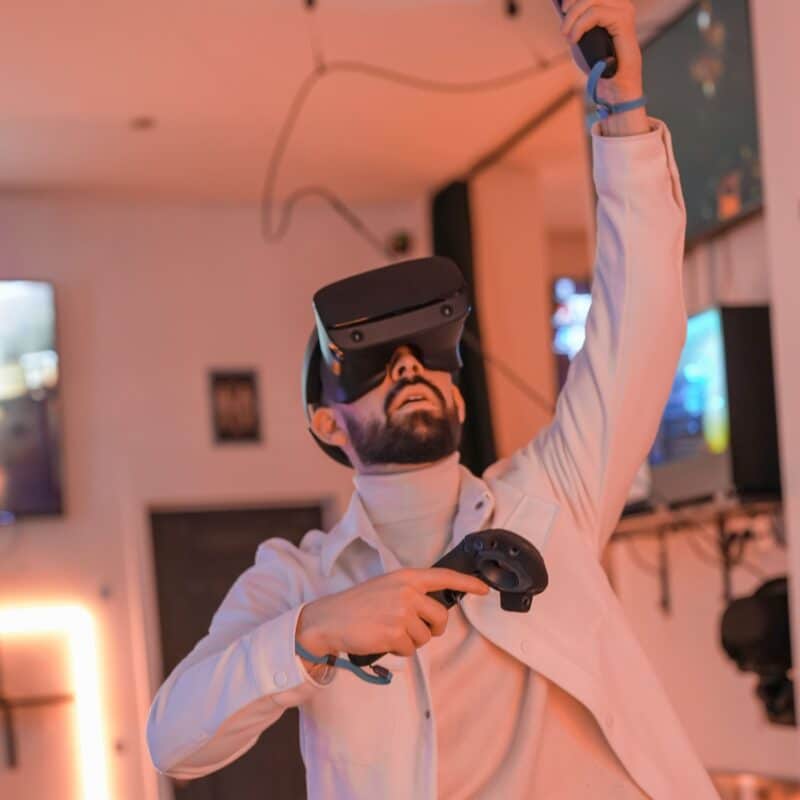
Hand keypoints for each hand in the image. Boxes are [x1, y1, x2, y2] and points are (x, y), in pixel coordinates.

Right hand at [297, 567, 489, 659]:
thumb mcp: (387, 587)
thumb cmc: (358, 605)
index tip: (484, 589)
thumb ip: (411, 592)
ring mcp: (402, 612)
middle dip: (432, 628)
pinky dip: (399, 649)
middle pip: (440, 617)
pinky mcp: (395, 633)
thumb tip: (434, 609)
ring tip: (388, 631)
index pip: (443, 577)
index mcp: (406, 577)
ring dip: (410, 640)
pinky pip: (410, 649)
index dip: (467, 583)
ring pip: (425, 636)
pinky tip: (382, 639)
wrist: (330, 619)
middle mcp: (407, 591)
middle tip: (411, 628)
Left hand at [557, 0, 642, 104]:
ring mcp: (624, 11)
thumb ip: (576, 22)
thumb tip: (562, 6)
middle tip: (563, 28)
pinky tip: (574, 39)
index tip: (562, 8)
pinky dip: (580, 25)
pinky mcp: (623, 21)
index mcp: (613, 6)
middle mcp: (621, 5)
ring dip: (573, 16)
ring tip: (567, 35)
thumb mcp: (582, 39)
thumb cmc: (599, 66)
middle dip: (572, 4)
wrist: (615, 88)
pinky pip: (596, 12)